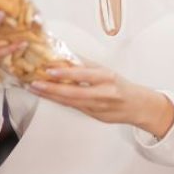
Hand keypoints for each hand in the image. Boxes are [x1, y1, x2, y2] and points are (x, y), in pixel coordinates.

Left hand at [28, 66, 173, 138]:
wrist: (138, 106)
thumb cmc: (121, 86)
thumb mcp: (106, 71)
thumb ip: (86, 65)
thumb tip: (65, 56)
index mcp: (108, 78)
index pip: (84, 75)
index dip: (66, 73)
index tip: (50, 69)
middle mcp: (104, 94)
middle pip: (74, 92)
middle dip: (53, 88)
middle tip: (35, 83)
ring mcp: (99, 107)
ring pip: (71, 102)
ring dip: (52, 95)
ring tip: (36, 88)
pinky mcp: (95, 116)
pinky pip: (74, 107)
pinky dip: (60, 101)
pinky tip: (49, 96)